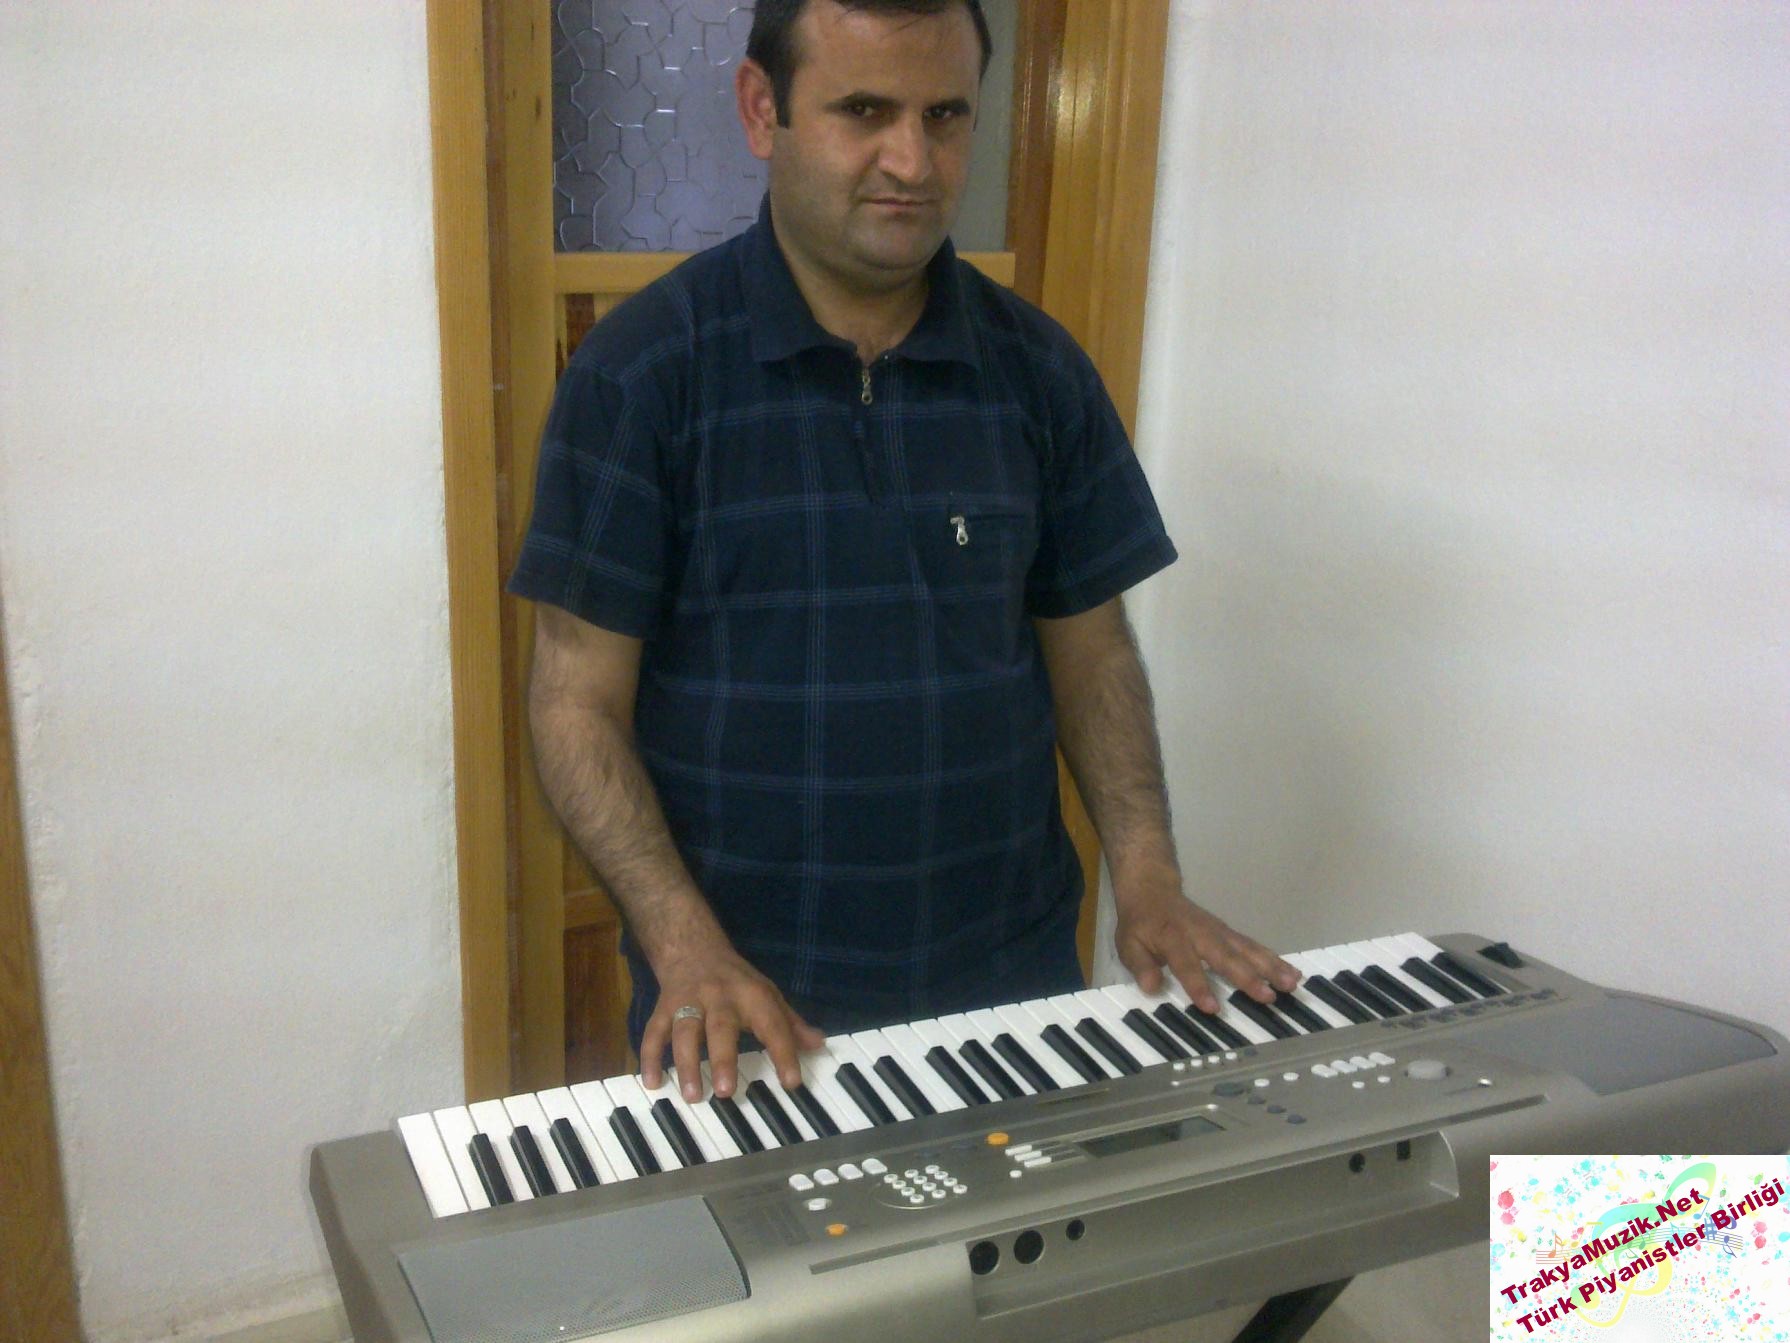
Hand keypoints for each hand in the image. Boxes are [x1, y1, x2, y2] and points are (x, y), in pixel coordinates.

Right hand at [639, 941, 825, 1102]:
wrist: (692, 948)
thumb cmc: (737, 981)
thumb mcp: (768, 995)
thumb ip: (790, 1023)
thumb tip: (818, 1044)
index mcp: (751, 995)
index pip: (771, 1024)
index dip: (783, 1052)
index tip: (791, 1083)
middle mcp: (719, 997)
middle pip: (720, 1027)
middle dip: (723, 1058)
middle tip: (726, 1092)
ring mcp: (688, 1002)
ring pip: (683, 1031)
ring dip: (686, 1063)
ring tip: (692, 1095)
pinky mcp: (662, 1008)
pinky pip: (652, 1032)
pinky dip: (650, 1057)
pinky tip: (651, 1082)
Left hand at [1113, 874, 1299, 1013]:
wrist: (1153, 889)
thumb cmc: (1141, 924)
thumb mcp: (1128, 944)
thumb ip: (1140, 965)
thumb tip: (1151, 987)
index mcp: (1172, 938)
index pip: (1186, 963)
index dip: (1198, 985)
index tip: (1212, 1008)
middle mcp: (1201, 934)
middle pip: (1226, 956)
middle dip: (1248, 977)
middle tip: (1268, 997)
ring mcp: (1219, 932)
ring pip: (1247, 950)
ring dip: (1270, 967)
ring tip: (1291, 984)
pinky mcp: (1229, 933)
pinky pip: (1253, 946)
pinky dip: (1274, 959)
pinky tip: (1291, 972)